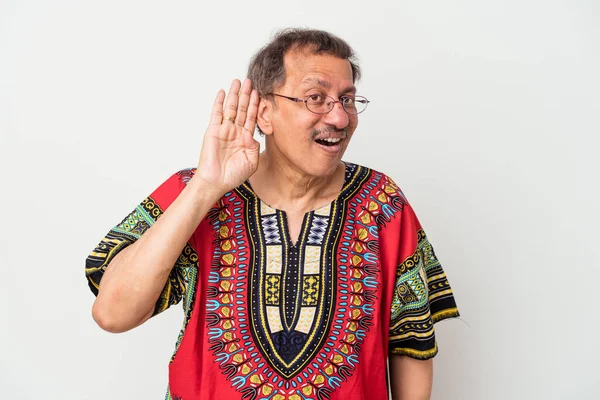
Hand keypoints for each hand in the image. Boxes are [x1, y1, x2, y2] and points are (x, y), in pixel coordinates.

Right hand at [194, 79, 259, 193]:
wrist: (216, 182)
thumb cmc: (233, 175)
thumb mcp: (251, 162)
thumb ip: (254, 147)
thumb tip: (250, 133)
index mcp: (245, 139)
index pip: (251, 118)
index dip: (255, 105)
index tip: (259, 93)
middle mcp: (235, 132)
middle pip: (241, 109)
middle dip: (246, 95)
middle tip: (249, 81)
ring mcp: (224, 130)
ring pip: (230, 108)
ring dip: (234, 95)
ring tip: (238, 82)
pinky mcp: (213, 131)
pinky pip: (216, 114)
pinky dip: (219, 103)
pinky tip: (223, 92)